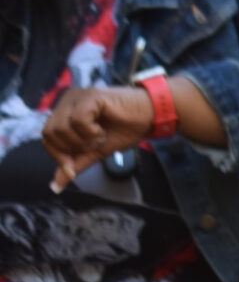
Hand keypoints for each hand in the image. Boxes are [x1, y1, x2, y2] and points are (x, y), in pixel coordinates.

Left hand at [41, 84, 155, 192]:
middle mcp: (67, 101)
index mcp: (65, 112)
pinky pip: (78, 120)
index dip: (59, 156)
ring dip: (83, 140)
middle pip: (50, 133)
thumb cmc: (125, 130)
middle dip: (72, 148)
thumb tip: (57, 185)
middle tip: (93, 146)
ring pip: (61, 127)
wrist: (148, 118)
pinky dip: (91, 132)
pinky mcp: (90, 96)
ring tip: (99, 137)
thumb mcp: (95, 152)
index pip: (47, 137)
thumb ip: (76, 164)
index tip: (75, 165)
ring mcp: (78, 97)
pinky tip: (103, 131)